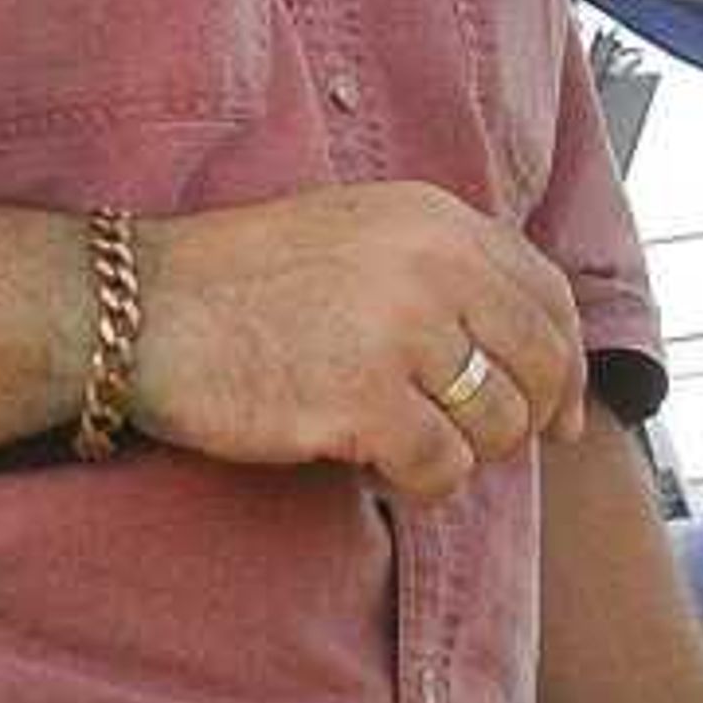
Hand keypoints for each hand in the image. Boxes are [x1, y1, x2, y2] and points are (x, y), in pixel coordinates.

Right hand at [133, 184, 587, 506]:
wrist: (136, 309)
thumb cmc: (234, 282)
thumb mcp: (353, 235)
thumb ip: (438, 271)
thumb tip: (524, 350)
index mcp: (433, 219)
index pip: (548, 295)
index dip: (566, 364)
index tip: (561, 412)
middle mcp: (430, 265)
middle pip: (539, 363)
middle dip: (526, 419)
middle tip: (487, 446)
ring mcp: (399, 333)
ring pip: (497, 424)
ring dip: (464, 454)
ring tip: (407, 448)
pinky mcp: (363, 401)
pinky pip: (442, 467)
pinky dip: (419, 483)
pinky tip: (375, 466)